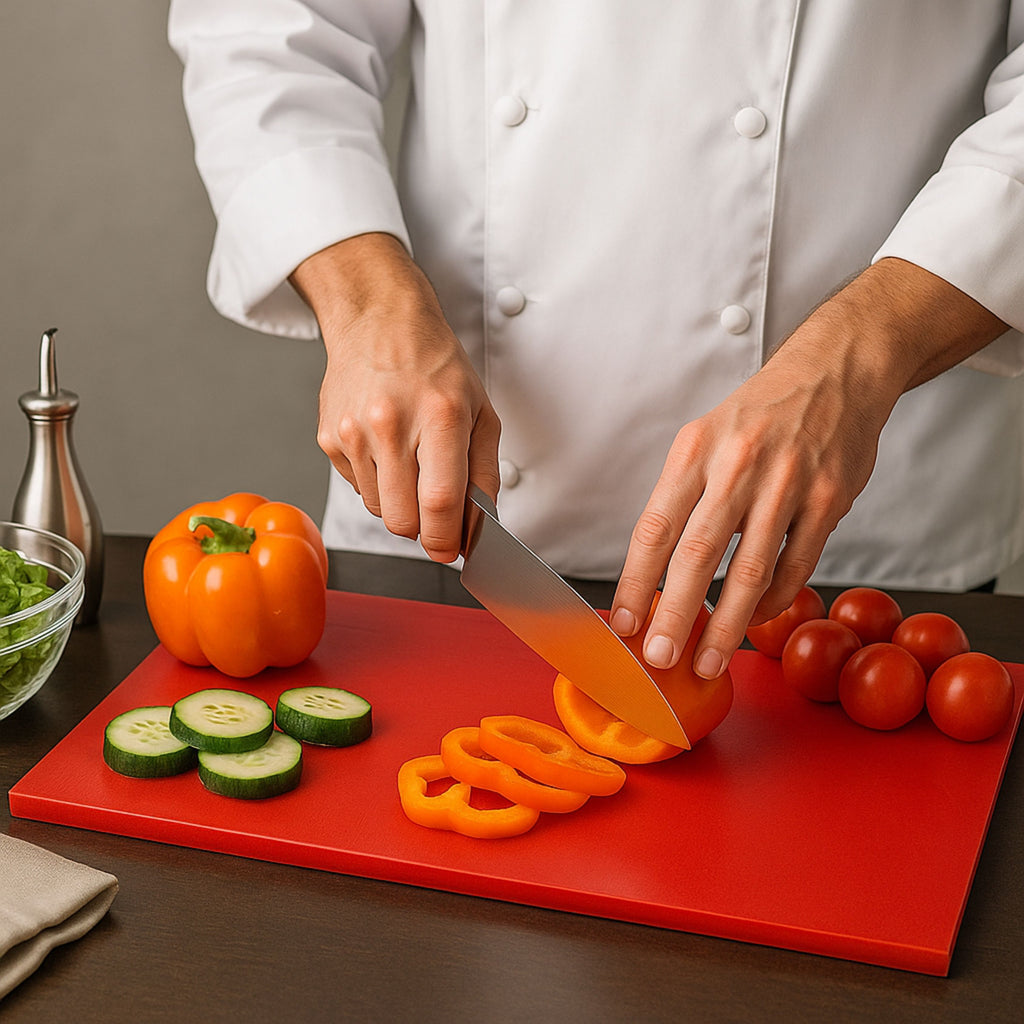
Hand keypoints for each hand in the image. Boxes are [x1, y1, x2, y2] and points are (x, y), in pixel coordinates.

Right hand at [291, 233, 500, 561]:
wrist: (379, 321)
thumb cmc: (436, 367)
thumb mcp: (480, 411)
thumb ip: (484, 473)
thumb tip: (478, 528)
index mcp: (438, 416)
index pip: (440, 502)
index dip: (447, 540)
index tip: (451, 551)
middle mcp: (391, 424)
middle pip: (402, 521)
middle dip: (423, 529)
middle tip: (435, 512)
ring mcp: (354, 432)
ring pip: (379, 510)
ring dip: (400, 503)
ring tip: (410, 461)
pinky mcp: (329, 438)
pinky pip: (357, 488)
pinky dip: (377, 482)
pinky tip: (385, 447)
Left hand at [610, 259, 1006, 677]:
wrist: (836, 370)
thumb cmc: (760, 414)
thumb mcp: (705, 438)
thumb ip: (683, 497)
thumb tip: (653, 569)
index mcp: (694, 450)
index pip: (653, 528)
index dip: (634, 581)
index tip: (623, 622)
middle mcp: (737, 465)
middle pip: (696, 555)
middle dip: (675, 615)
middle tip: (660, 658)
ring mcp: (787, 482)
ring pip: (750, 570)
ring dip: (727, 624)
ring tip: (709, 659)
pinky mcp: (830, 498)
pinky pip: (796, 564)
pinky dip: (774, 600)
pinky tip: (756, 618)